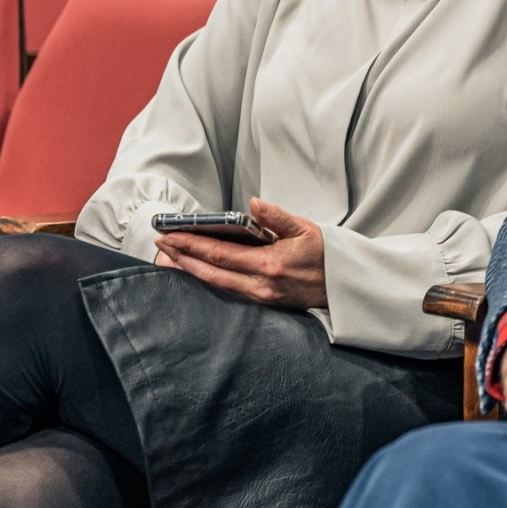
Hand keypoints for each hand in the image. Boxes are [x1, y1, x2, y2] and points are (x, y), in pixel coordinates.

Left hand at [153, 197, 326, 309]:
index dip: (192, 245)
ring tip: (172, 256)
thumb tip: (254, 203)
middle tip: (161, 245)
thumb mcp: (306, 228)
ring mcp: (262, 298)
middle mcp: (261, 285)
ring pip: (216, 286)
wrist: (345, 285)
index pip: (220, 253)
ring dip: (191, 270)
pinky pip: (229, 292)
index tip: (170, 235)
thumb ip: (276, 217)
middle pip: (211, 273)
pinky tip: (198, 270)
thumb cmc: (327, 254)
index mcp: (270, 264)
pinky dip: (209, 280)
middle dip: (183, 258)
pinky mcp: (265, 304)